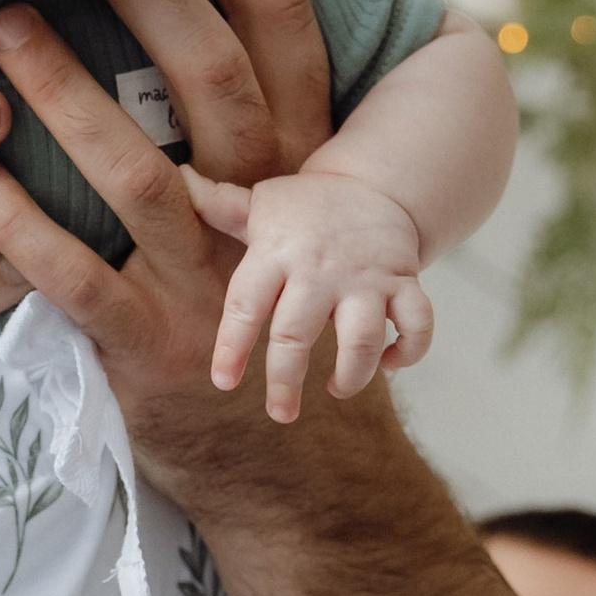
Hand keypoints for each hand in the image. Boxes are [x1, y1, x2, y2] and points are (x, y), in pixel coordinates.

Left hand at [0, 0, 360, 508]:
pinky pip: (70, 274)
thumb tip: (201, 1)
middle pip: (212, 73)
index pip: (281, 26)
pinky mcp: (146, 347)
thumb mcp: (291, 211)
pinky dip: (12, 222)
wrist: (297, 469)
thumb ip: (255, 124)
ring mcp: (207, 282)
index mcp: (302, 164)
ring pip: (136, 167)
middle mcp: (266, 211)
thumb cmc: (275, 314)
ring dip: (64, 92)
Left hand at [184, 164, 433, 419]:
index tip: (224, 382)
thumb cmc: (306, 208)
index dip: (232, 346)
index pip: (246, 304)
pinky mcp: (404, 281)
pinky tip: (389, 365)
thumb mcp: (260, 205)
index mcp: (276, 253)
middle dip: (286, 379)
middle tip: (281, 414)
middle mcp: (319, 268)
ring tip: (336, 389)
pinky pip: (418, 323)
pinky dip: (410, 350)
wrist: (375, 183)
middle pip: (297, 332)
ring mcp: (366, 277)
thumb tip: (177, 182)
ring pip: (362, 337)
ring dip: (352, 373)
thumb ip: (217, 206)